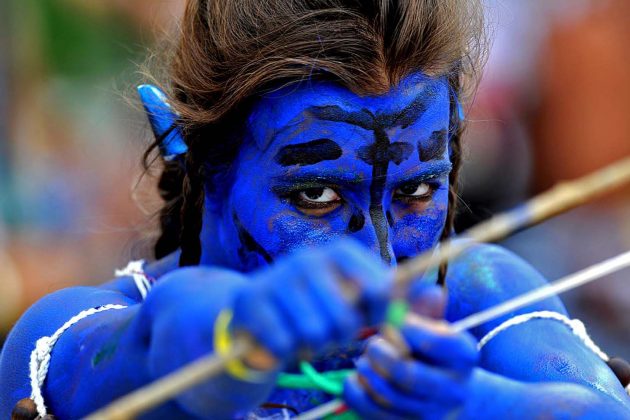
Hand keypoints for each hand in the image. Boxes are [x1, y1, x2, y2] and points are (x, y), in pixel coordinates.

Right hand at [230, 239, 391, 364]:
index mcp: (341, 252)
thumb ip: (397, 299)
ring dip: (313, 345)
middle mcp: (309, 258)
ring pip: (314, 333)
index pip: (379, 288)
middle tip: (330, 331)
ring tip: (306, 334)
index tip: (370, 321)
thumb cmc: (319, 306)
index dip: (379, 315)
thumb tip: (437, 295)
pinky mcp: (252, 302)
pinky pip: (283, 343)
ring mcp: (278, 277)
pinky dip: (286, 351)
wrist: (258, 311)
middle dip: (340, 336)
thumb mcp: (358, 299)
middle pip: (345, 318)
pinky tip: (282, 338)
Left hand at [344, 286, 478, 418]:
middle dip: (380, 353)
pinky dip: (356, 392)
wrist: (448, 393)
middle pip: (406, 374)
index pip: (434, 341)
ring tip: (365, 359)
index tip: (395, 322)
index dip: (406, 328)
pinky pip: (372, 411)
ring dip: (367, 371)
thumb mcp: (434, 325)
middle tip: (373, 344)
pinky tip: (356, 378)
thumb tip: (430, 292)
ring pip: (387, 394)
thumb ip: (425, 308)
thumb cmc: (434, 351)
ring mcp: (431, 412)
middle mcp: (454, 388)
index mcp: (464, 355)